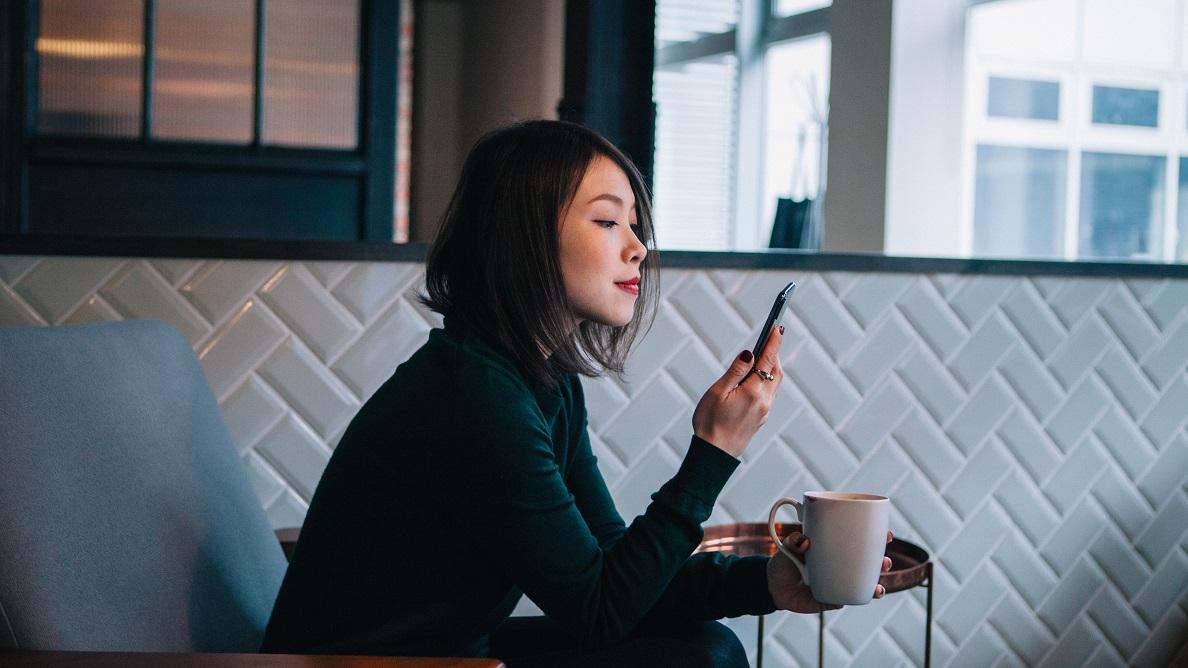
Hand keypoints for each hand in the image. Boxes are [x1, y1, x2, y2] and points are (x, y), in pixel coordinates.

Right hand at [691, 325, 783, 456]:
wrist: (714, 454)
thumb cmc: (710, 423)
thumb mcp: (718, 392)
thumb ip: (736, 371)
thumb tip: (749, 353)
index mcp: (753, 392)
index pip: (768, 360)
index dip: (773, 341)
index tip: (778, 326)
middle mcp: (764, 401)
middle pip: (776, 370)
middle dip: (775, 352)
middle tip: (772, 336)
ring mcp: (764, 411)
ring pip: (775, 382)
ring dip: (772, 366)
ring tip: (765, 354)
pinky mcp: (761, 418)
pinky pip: (769, 393)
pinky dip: (767, 379)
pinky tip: (757, 377)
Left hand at [766, 530, 894, 612]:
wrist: (773, 586)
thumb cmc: (784, 561)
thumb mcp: (788, 546)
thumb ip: (794, 540)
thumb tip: (805, 541)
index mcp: (835, 549)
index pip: (859, 543)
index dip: (876, 539)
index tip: (887, 535)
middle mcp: (840, 566)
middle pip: (868, 565)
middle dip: (882, 563)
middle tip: (885, 561)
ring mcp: (838, 583)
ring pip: (864, 585)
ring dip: (877, 586)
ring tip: (880, 586)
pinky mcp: (831, 599)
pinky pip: (848, 599)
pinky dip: (857, 598)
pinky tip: (862, 597)